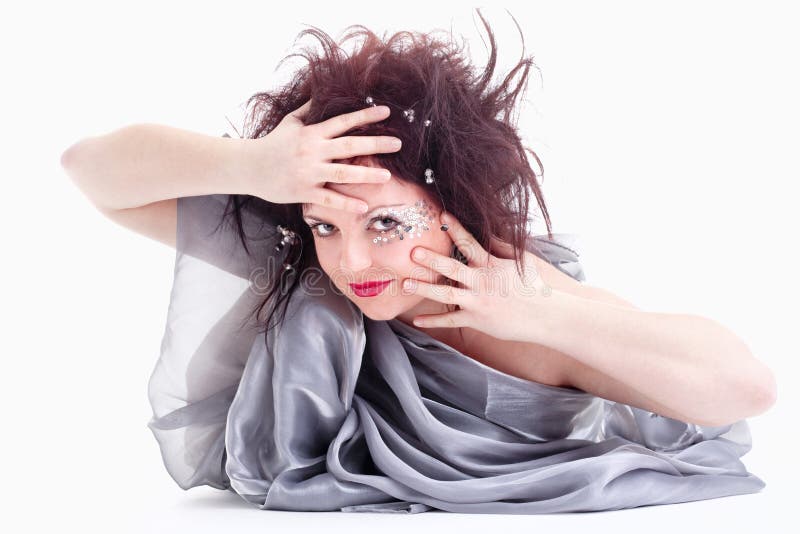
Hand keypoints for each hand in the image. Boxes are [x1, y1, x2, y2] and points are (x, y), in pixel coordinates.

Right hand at [241, 98, 402, 212]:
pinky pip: (329, 199)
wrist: (248, 167)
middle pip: (349, 146)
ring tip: (387, 176)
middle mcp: (313, 152)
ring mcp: (309, 172)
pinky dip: (346, 203)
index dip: (366, 117)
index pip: (344, 122)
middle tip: (398, 143)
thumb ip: (309, 110)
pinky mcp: (304, 191)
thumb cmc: (272, 144)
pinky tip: (363, 207)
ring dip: (366, 174)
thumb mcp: (290, 123)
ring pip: (342, 173)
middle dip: (375, 144)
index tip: (387, 112)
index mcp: (312, 134)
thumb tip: (322, 93)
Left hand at [402, 212, 553, 342]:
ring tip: (405, 284)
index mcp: (491, 265)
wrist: (545, 316)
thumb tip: (489, 232)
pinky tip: (416, 320)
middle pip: (451, 267)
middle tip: (412, 252)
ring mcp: (477, 301)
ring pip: (445, 294)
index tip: (441, 216)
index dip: (455, 228)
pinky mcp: (476, 319)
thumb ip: (501, 248)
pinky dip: (433, 321)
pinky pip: (450, 321)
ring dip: (424, 288)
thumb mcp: (520, 262)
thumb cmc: (534, 287)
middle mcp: (481, 281)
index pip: (470, 243)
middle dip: (431, 259)